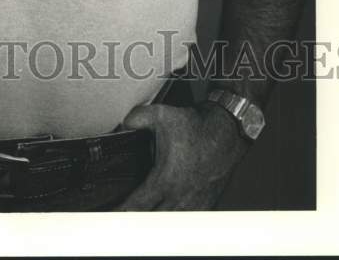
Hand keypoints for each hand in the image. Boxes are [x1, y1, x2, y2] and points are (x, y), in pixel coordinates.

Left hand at [116, 102, 248, 209]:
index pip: (138, 205)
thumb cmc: (197, 127)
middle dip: (135, 221)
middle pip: (151, 221)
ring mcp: (193, 203)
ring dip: (155, 221)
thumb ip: (137, 118)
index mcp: (166, 180)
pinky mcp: (204, 204)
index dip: (122, 212)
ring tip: (142, 217)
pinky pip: (186, 220)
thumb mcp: (162, 115)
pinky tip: (166, 215)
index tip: (112, 216)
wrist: (226, 132)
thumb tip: (124, 123)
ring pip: (169, 223)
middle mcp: (179, 196)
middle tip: (121, 219)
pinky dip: (174, 220)